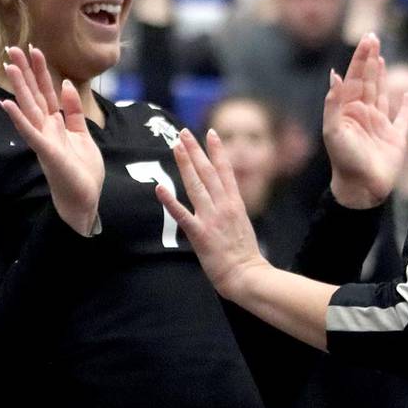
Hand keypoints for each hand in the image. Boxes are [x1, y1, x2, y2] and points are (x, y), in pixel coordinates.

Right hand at [0, 46, 104, 235]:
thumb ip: (73, 110)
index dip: (40, 70)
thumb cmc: (82, 171)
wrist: (85, 200)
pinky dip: (18, 118)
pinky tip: (7, 104)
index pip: (46, 91)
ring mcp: (43, 139)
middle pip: (33, 94)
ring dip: (19, 87)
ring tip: (8, 66)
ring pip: (29, 108)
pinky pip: (30, 132)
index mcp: (55, 124)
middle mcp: (45, 128)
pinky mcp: (46, 152)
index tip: (34, 49)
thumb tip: (66, 84)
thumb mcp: (82, 134)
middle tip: (12, 47)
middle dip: (24, 71)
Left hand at [156, 129, 271, 298]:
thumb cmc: (245, 255)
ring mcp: (211, 218)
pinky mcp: (200, 234)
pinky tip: (159, 188)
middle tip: (184, 132)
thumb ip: (232, 209)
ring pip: (196, 185)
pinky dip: (170, 201)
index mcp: (235, 203)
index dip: (217, 150)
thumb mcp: (242, 225)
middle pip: (208, 172)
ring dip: (185, 164)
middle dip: (196, 150)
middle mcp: (224, 206)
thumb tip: (225, 199)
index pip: (225, 171)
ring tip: (176, 146)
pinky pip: (182, 214)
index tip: (210, 133)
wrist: (247, 275)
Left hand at [323, 35, 407, 207]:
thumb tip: (335, 75)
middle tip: (373, 37)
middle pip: (367, 81)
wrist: (361, 188)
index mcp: (348, 110)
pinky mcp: (395, 138)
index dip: (361, 59)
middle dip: (370, 59)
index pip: (355, 78)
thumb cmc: (344, 161)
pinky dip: (406, 105)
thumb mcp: (333, 130)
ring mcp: (379, 125)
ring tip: (380, 57)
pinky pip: (402, 117)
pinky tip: (407, 93)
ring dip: (381, 75)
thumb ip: (333, 103)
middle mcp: (363, 114)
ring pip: (381, 93)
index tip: (367, 39)